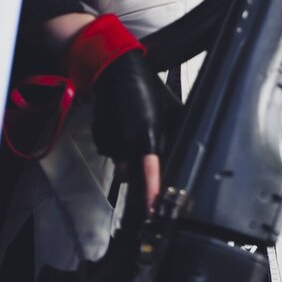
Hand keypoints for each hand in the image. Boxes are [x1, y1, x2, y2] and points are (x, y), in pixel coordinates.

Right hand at [93, 49, 180, 214]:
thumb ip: (173, 134)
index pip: (150, 171)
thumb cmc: (148, 89)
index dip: (151, 192)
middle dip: (137, 167)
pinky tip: (120, 124)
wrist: (117, 71)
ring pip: (120, 161)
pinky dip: (114, 144)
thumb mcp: (169, 111)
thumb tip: (183, 150)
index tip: (152, 210)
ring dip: (126, 153)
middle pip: (132, 172)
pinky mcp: (98, 137)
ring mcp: (110, 141)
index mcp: (147, 135)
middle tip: (144, 141)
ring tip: (132, 127)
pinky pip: (109, 151)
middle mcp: (126, 142)